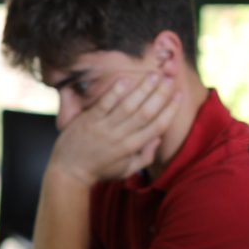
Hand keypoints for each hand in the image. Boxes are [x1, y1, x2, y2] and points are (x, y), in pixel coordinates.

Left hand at [47, 72, 179, 185]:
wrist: (69, 173)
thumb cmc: (99, 170)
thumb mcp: (126, 170)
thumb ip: (144, 157)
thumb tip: (158, 139)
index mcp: (132, 148)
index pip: (158, 126)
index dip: (171, 110)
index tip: (179, 95)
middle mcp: (121, 137)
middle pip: (146, 113)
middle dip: (161, 95)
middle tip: (170, 79)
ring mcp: (104, 128)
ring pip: (128, 106)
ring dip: (143, 90)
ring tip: (154, 75)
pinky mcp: (89, 121)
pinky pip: (104, 104)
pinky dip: (115, 92)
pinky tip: (125, 79)